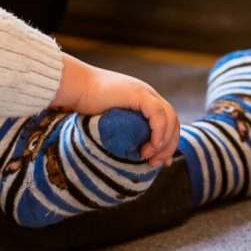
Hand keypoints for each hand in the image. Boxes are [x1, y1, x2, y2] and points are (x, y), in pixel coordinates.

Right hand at [51, 55, 179, 166]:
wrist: (77, 86)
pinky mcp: (138, 93)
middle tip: (156, 164)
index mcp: (146, 100)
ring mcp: (145, 92)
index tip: (161, 162)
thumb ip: (125, 130)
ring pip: (170, 118)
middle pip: (173, 121)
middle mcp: (149, 95)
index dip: (169, 143)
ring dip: (164, 142)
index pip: (168, 121)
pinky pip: (157, 113)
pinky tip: (150, 146)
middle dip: (169, 146)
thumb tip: (132, 152)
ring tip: (149, 157)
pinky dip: (158, 131)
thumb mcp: (112, 120)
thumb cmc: (87, 104)